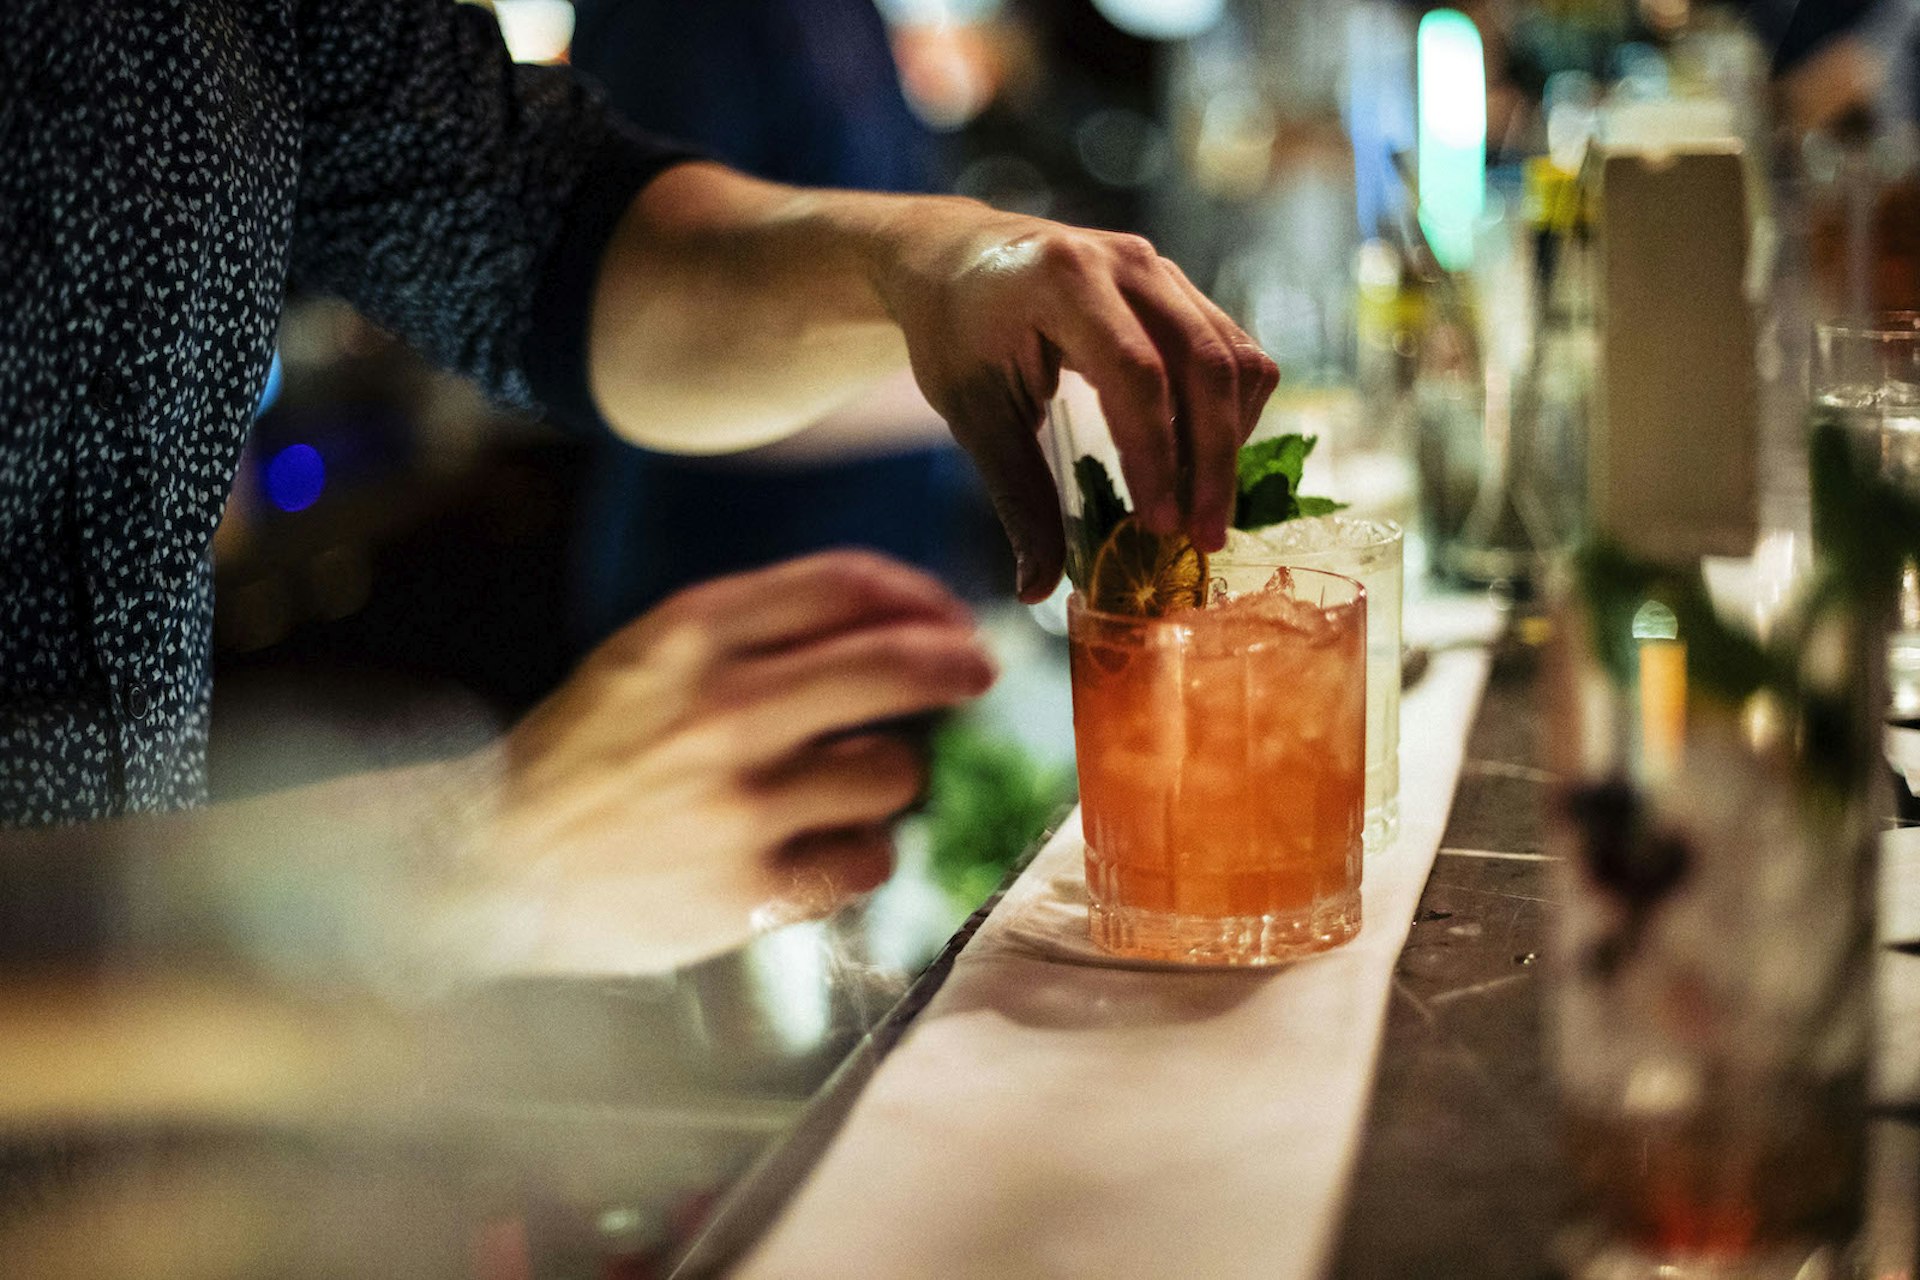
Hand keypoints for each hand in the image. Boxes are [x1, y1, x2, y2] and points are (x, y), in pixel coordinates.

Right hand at [469, 551, 994, 973]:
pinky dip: (856, 853)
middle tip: (977, 672)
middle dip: (957, 665)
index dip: (918, 596)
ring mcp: (739, 806)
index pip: (846, 586)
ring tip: (836, 789)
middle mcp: (722, 710)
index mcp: (690, 635)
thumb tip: (902, 618)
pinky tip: (812, 849)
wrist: (489, 862)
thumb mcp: (649, 656)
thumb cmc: (589, 752)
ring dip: (886, 777)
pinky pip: (868, 859)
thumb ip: (758, 630)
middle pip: (894, 668)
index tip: (946, 617)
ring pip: (894, 773)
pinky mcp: (750, 890)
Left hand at [873, 201, 1278, 600]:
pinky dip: (1231, 411)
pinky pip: (1233, 349)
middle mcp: (1125, 262)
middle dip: (1212, 460)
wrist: (956, 258)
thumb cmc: (955, 334)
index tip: (1160, 525)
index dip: (1157, 454)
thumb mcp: (973, 415)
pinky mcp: (1179, 286)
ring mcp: (1160, 269)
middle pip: (1205, 364)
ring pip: (1234, 356)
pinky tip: (1203, 462)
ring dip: (1231, 440)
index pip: (1136, 374)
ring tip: (1205, 511)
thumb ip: (1016, 497)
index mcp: (1063, 281)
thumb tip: (1036, 590)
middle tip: (1204, 538)